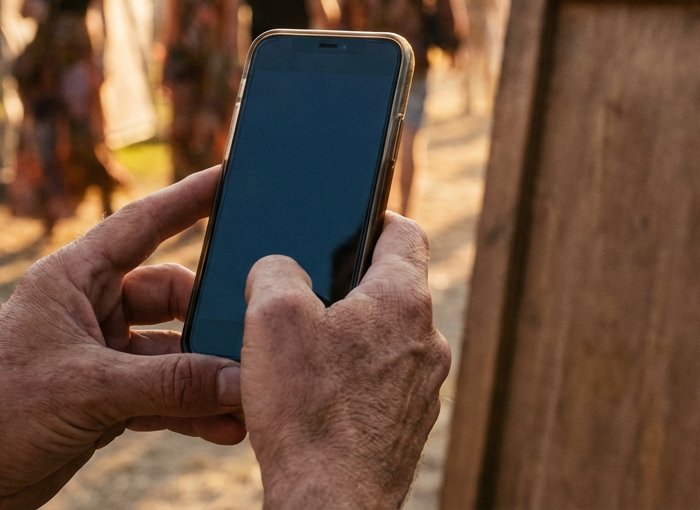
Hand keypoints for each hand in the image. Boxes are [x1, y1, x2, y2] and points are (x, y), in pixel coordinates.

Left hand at [0, 168, 243, 507]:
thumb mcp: (90, 389)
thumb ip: (172, 385)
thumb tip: (242, 382)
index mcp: (73, 278)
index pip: (144, 224)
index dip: (191, 198)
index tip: (234, 175)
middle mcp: (91, 308)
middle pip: (174, 296)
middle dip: (213, 317)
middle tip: (256, 331)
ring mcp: (102, 354)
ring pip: (175, 351)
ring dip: (208, 373)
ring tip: (249, 390)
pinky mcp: (108, 397)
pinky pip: (166, 393)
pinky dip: (194, 409)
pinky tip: (225, 426)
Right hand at [242, 214, 450, 508]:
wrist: (330, 502)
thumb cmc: (308, 411)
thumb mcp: (271, 317)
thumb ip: (276, 269)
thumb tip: (280, 266)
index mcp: (404, 299)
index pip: (405, 232)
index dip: (373, 219)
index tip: (344, 225)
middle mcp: (428, 339)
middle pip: (392, 290)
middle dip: (348, 287)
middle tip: (303, 296)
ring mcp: (423, 387)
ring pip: (385, 341)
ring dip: (349, 340)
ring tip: (301, 356)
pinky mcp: (408, 425)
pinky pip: (380, 386)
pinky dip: (352, 383)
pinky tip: (315, 399)